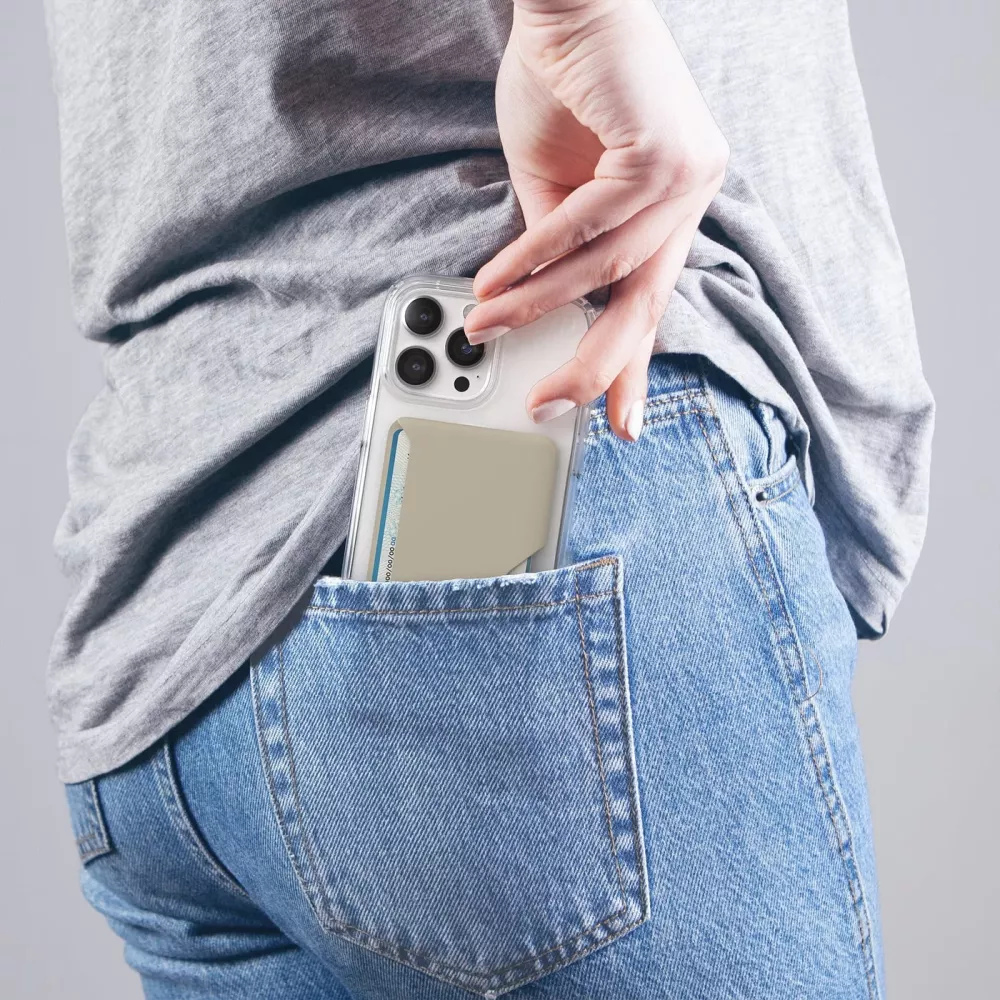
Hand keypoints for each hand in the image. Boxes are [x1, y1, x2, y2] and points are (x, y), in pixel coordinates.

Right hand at [464, 0, 728, 440]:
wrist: (564, 1)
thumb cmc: (560, 84)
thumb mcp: (553, 189)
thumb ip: (556, 249)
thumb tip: (539, 306)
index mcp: (671, 207)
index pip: (650, 298)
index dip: (630, 364)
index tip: (617, 418)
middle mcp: (690, 195)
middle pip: (646, 302)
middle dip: (595, 364)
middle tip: (552, 402)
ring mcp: (687, 175)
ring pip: (608, 270)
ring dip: (537, 307)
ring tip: (487, 326)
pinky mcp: (665, 153)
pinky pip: (589, 227)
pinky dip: (535, 260)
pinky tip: (498, 285)